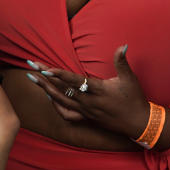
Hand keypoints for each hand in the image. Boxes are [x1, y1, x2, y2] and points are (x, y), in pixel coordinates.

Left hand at [28, 45, 149, 137]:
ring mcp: (85, 111)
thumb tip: (123, 45)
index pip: (74, 81)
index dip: (59, 75)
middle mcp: (88, 102)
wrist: (138, 123)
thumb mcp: (129, 79)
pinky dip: (56, 105)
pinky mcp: (86, 117)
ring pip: (60, 101)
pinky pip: (66, 114)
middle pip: (61, 89)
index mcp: (98, 91)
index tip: (45, 69)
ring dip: (45, 89)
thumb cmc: (134, 99)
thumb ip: (122, 61)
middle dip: (44, 78)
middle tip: (30, 67)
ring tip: (33, 78)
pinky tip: (49, 96)